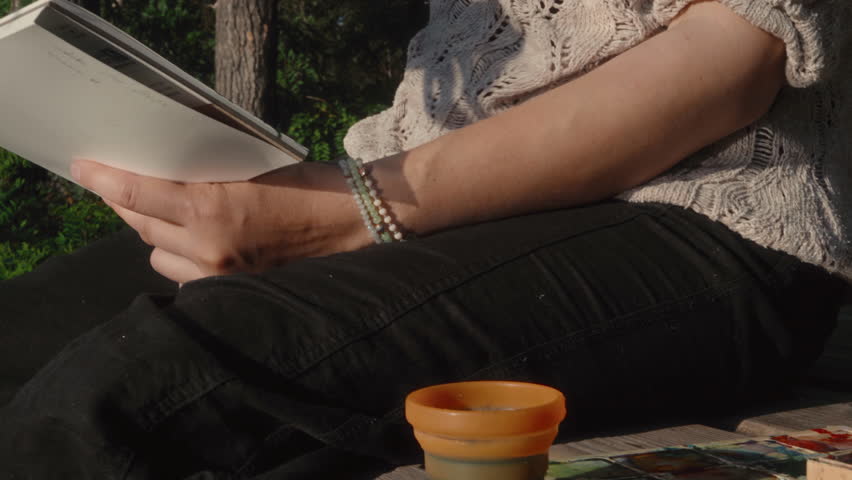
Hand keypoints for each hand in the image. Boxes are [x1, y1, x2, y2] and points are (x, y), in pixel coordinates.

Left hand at [71, 160, 370, 283]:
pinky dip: (182, 258)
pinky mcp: (233, 290)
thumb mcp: (250, 161)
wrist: (350, 221)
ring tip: (170, 218)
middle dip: (128, 204)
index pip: (135, 195)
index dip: (102, 179)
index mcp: (210, 206)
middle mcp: (207, 245)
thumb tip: (164, 155)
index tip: (83, 167)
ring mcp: (219, 273)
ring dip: (156, 235)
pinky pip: (184, 276)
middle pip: (140, 225)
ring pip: (157, 254)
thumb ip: (203, 164)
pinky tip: (196, 244)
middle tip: (123, 186)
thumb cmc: (306, 182)